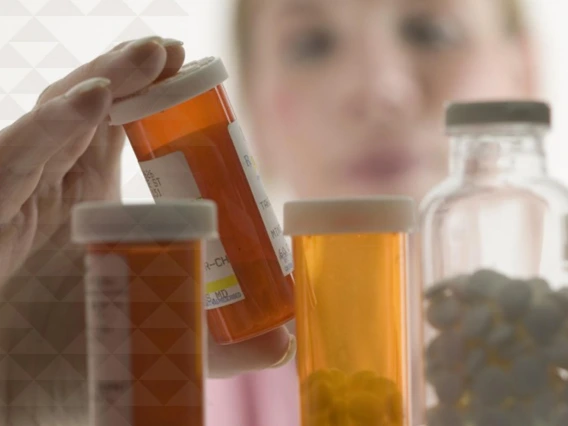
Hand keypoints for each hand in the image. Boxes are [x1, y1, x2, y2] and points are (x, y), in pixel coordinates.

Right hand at [0, 35, 294, 423]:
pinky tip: (98, 98)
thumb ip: (211, 340)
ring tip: (154, 53)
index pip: (116, 136)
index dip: (149, 101)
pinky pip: (15, 160)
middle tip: (178, 51)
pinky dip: (53, 127)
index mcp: (86, 204)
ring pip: (56, 122)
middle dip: (131, 75)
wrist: (6, 388)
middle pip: (89, 115)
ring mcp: (18, 196)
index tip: (194, 79)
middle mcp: (50, 190)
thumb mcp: (150, 335)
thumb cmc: (66, 354)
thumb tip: (284, 345)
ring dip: (105, 81)